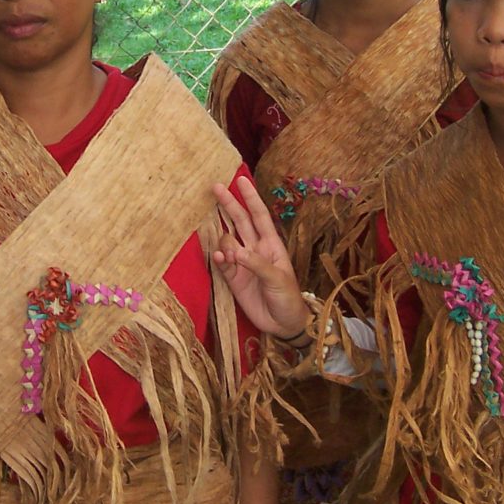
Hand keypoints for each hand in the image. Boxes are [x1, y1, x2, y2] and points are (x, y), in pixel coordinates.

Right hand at [212, 178, 308, 339]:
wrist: (283, 323)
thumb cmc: (288, 297)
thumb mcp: (278, 278)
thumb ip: (257, 263)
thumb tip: (236, 251)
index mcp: (271, 244)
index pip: (259, 216)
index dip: (251, 198)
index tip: (241, 180)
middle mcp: (255, 249)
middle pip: (240, 221)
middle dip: (229, 204)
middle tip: (216, 187)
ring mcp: (242, 263)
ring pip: (228, 241)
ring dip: (225, 243)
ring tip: (230, 257)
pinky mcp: (233, 278)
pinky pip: (222, 262)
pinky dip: (219, 258)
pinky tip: (222, 259)